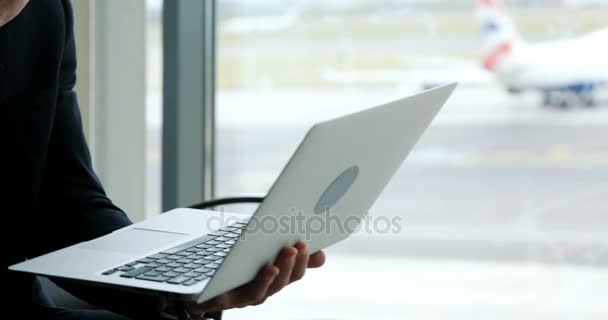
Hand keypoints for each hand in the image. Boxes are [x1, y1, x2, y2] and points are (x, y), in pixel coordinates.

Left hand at [186, 242, 325, 315]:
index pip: (294, 272)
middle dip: (294, 264)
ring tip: (284, 256)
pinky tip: (263, 269)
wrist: (187, 282)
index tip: (320, 249)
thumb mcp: (253, 248)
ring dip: (277, 274)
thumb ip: (280, 248)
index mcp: (269, 277)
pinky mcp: (219, 300)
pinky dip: (254, 283)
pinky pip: (238, 296)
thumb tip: (317, 251)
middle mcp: (258, 290)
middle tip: (299, 244)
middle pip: (283, 282)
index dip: (307, 261)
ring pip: (264, 291)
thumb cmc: (223, 264)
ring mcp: (240, 298)